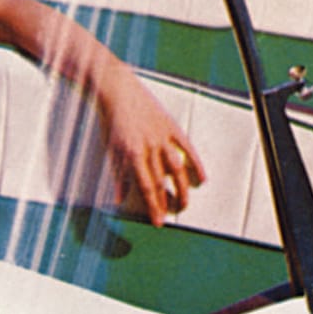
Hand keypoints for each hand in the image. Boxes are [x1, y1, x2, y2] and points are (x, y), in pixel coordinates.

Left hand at [104, 77, 204, 227]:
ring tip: (186, 203)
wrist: (119, 92)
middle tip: (172, 216)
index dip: (153, 207)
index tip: (158, 221)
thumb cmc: (112, 122)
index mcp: (132, 155)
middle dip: (167, 202)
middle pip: (162, 181)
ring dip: (183, 188)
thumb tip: (119, 198)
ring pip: (177, 168)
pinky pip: (187, 148)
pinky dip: (196, 163)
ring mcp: (162, 137)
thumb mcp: (110, 149)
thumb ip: (118, 175)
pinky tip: (202, 177)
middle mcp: (149, 148)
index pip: (146, 187)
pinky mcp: (171, 127)